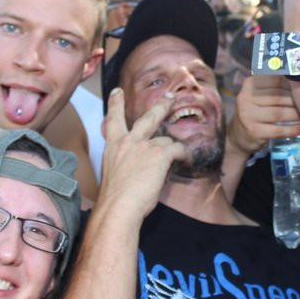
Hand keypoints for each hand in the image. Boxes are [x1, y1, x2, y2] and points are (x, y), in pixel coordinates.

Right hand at [98, 89, 186, 219]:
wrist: (118, 206)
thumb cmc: (115, 199)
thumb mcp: (112, 174)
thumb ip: (124, 164)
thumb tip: (138, 168)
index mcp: (113, 146)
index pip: (112, 119)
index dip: (115, 104)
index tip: (117, 92)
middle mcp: (127, 141)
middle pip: (147, 117)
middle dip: (161, 105)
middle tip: (170, 96)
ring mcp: (144, 145)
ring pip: (166, 139)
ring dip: (172, 149)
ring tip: (180, 156)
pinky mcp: (159, 154)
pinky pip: (178, 149)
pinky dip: (184, 155)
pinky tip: (186, 160)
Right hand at [227, 75, 299, 156]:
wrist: (238, 136)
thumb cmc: (254, 111)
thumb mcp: (259, 95)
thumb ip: (274, 86)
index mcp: (249, 84)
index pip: (275, 80)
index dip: (292, 85)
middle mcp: (246, 98)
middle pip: (278, 97)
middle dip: (296, 101)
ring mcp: (248, 115)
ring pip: (279, 113)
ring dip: (296, 115)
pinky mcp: (254, 131)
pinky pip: (278, 130)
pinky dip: (293, 129)